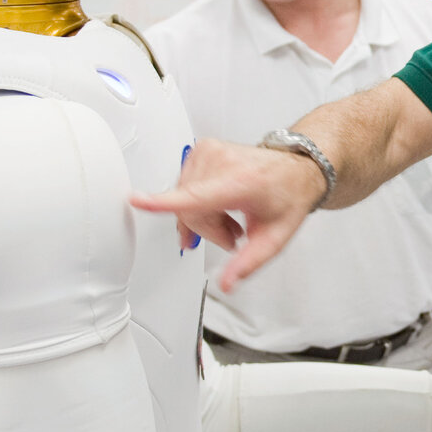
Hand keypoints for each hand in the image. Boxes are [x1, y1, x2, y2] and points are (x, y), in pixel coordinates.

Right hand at [129, 137, 327, 291]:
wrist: (296, 169)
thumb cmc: (287, 196)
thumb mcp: (276, 237)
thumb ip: (249, 263)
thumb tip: (226, 283)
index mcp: (241, 182)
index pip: (196, 197)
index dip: (162, 203)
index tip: (136, 201)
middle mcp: (222, 161)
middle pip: (189, 210)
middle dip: (207, 231)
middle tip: (232, 235)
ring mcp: (208, 151)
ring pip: (183, 200)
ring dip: (203, 217)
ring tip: (229, 219)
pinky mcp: (200, 149)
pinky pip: (183, 186)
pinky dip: (198, 200)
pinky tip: (218, 205)